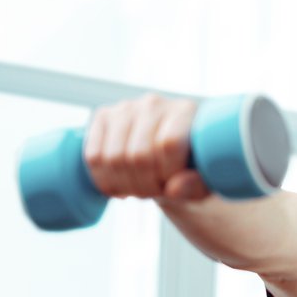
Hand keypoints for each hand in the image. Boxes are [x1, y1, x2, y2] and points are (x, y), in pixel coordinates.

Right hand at [83, 93, 207, 200]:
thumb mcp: (203, 181)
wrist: (167, 157)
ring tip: (138, 190)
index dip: (167, 175)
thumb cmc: (190, 168)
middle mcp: (154, 103)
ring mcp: (125, 108)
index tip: (172, 186)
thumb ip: (195, 186)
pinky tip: (119, 186)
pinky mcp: (103, 117)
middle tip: (153, 192)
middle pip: (139, 155)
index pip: (169, 144)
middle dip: (145, 186)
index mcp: (185, 111)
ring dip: (125, 186)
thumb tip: (174, 188)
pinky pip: (93, 156)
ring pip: (114, 158)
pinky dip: (104, 180)